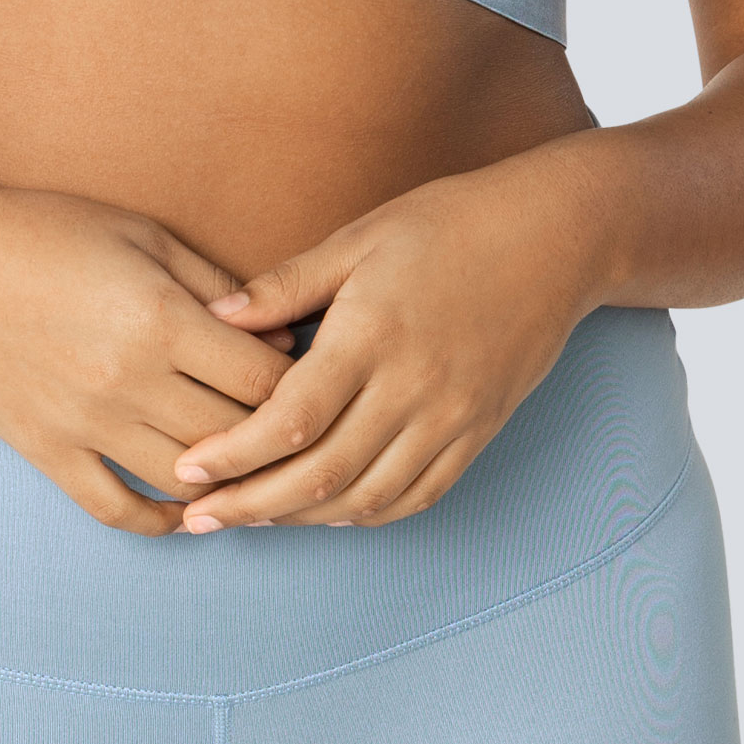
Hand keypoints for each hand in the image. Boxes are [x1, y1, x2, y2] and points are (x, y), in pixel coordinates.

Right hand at [0, 182, 298, 532]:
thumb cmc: (43, 230)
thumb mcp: (141, 233)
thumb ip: (214, 284)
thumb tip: (277, 335)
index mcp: (159, 318)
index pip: (263, 380)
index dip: (301, 384)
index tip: (316, 380)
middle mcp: (127, 380)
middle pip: (234, 434)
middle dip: (275, 435)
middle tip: (299, 431)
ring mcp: (84, 424)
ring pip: (185, 477)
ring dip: (227, 480)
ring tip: (255, 470)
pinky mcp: (46, 450)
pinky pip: (115, 507)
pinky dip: (159, 518)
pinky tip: (186, 508)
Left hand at [166, 149, 599, 530]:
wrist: (556, 237)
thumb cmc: (450, 223)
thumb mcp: (360, 237)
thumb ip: (286, 286)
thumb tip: (215, 318)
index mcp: (373, 334)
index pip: (288, 420)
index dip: (232, 455)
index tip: (187, 469)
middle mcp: (414, 388)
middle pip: (320, 475)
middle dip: (251, 504)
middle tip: (200, 517)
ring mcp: (453, 417)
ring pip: (367, 498)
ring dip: (302, 519)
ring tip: (252, 518)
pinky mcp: (479, 431)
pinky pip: (418, 494)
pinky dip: (367, 513)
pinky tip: (330, 512)